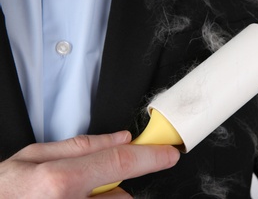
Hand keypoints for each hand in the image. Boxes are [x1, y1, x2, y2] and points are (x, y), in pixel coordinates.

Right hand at [0, 131, 179, 197]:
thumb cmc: (3, 190)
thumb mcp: (34, 156)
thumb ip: (83, 146)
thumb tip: (121, 138)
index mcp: (60, 182)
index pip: (121, 163)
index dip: (151, 156)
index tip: (169, 153)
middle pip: (121, 196)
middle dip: (114, 188)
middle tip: (86, 185)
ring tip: (67, 196)